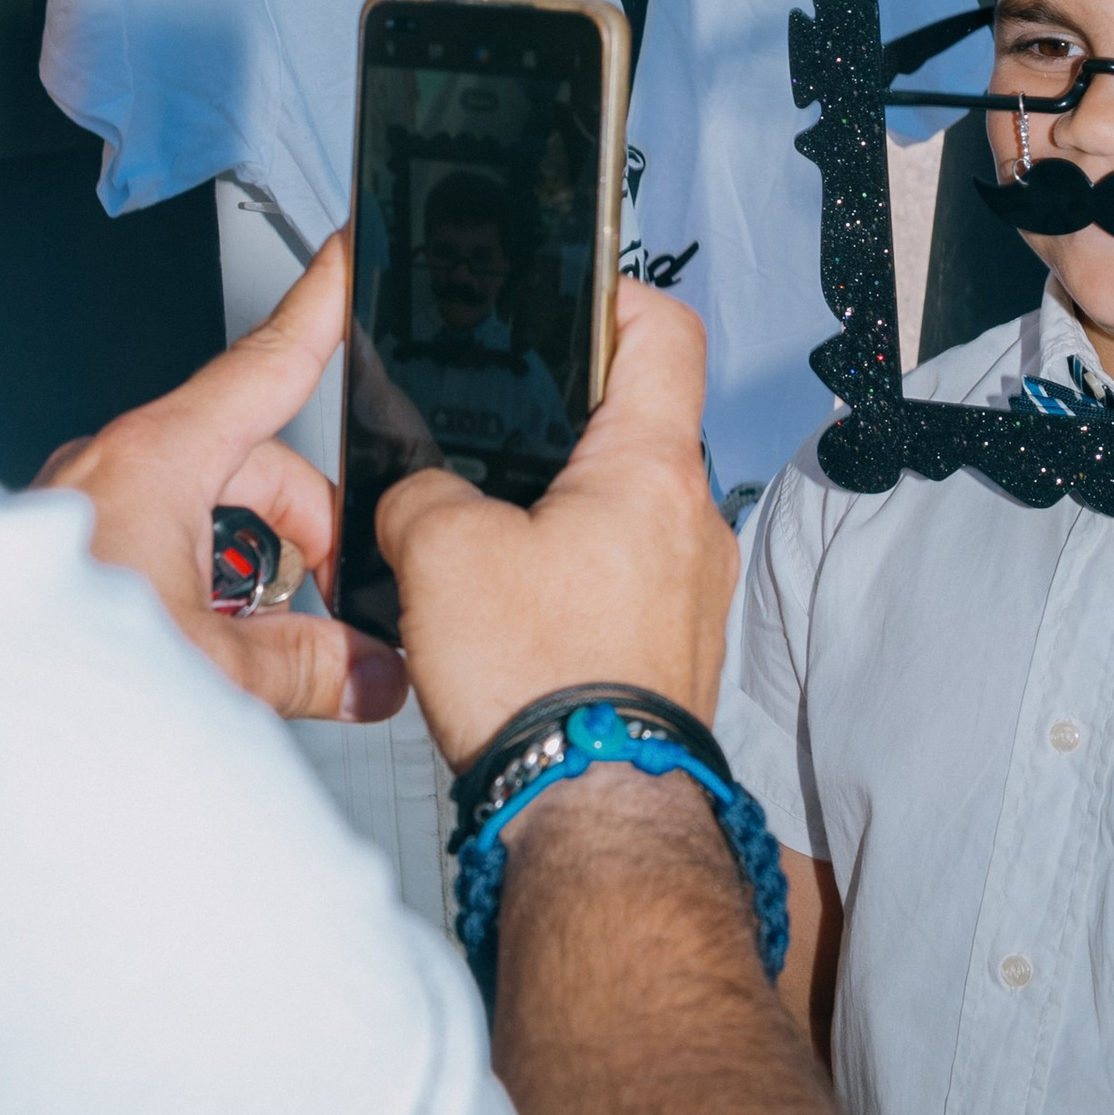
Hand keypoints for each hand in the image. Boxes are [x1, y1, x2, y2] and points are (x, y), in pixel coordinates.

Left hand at [41, 236, 405, 726]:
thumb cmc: (42, 666)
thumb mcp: (210, 669)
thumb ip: (307, 666)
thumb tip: (368, 671)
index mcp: (155, 460)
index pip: (266, 361)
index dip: (322, 305)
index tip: (348, 252)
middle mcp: (115, 465)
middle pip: (252, 459)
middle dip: (310, 526)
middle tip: (346, 600)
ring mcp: (85, 502)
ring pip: (204, 504)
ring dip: (253, 565)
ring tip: (269, 645)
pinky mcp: (62, 544)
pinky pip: (157, 534)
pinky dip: (200, 578)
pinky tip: (206, 649)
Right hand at [377, 280, 737, 767]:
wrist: (590, 817)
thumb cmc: (543, 683)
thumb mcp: (438, 549)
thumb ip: (420, 492)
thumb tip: (420, 498)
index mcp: (651, 467)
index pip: (664, 329)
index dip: (611, 296)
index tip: (566, 299)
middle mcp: (693, 523)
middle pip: (636, 427)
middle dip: (559, 430)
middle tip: (492, 438)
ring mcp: (693, 595)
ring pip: (625, 515)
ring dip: (563, 518)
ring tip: (489, 543)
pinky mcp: (675, 656)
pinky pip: (624, 589)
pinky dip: (573, 587)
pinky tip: (513, 618)